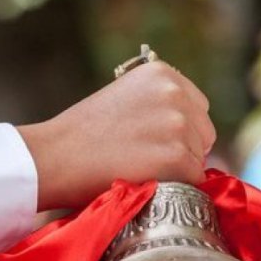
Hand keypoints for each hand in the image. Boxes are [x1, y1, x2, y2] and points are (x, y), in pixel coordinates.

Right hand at [17, 61, 215, 209]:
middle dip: (183, 148)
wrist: (55, 156)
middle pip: (204, 132)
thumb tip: (190, 130)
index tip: (152, 142)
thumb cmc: (80, 133)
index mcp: (162, 74)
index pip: (196, 107)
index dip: (178, 130)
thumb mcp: (123, 98)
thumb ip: (157, 105)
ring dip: (177, 169)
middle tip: (145, 160)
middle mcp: (175, 93)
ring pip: (199, 158)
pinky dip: (174, 187)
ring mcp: (179, 125)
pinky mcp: (179, 157)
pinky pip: (193, 180)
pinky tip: (144, 180)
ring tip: (139, 169)